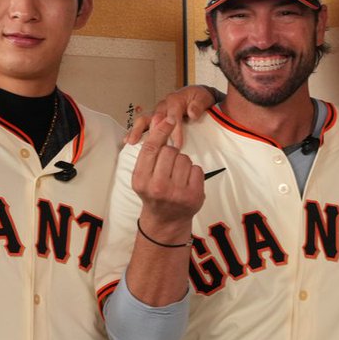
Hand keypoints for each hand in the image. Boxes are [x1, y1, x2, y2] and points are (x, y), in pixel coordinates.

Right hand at [125, 85, 216, 146]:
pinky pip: (143, 124)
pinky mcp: (155, 118)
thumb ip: (198, 105)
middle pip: (153, 117)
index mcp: (175, 100)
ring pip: (144, 120)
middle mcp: (164, 105)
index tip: (177, 144)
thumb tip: (192, 113)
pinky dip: (135, 132)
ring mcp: (158, 112)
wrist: (198, 98)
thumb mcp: (203, 98)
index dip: (175, 131)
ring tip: (131, 141)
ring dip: (137, 131)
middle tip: (151, 145)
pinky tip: (129, 140)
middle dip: (151, 131)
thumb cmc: (199, 99)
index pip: (173, 117)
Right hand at [132, 117, 204, 242]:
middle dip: (171, 154)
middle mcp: (157, 187)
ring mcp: (177, 193)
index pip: (151, 148)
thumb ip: (150, 149)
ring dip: (182, 163)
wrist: (165, 221)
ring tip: (177, 176)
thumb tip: (158, 118)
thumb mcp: (143, 174)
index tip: (168, 119)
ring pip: (184, 159)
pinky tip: (186, 183)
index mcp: (141, 180)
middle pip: (170, 151)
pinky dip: (193, 173)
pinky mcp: (193, 197)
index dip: (160, 130)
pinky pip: (197, 169)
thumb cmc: (154, 192)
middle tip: (168, 167)